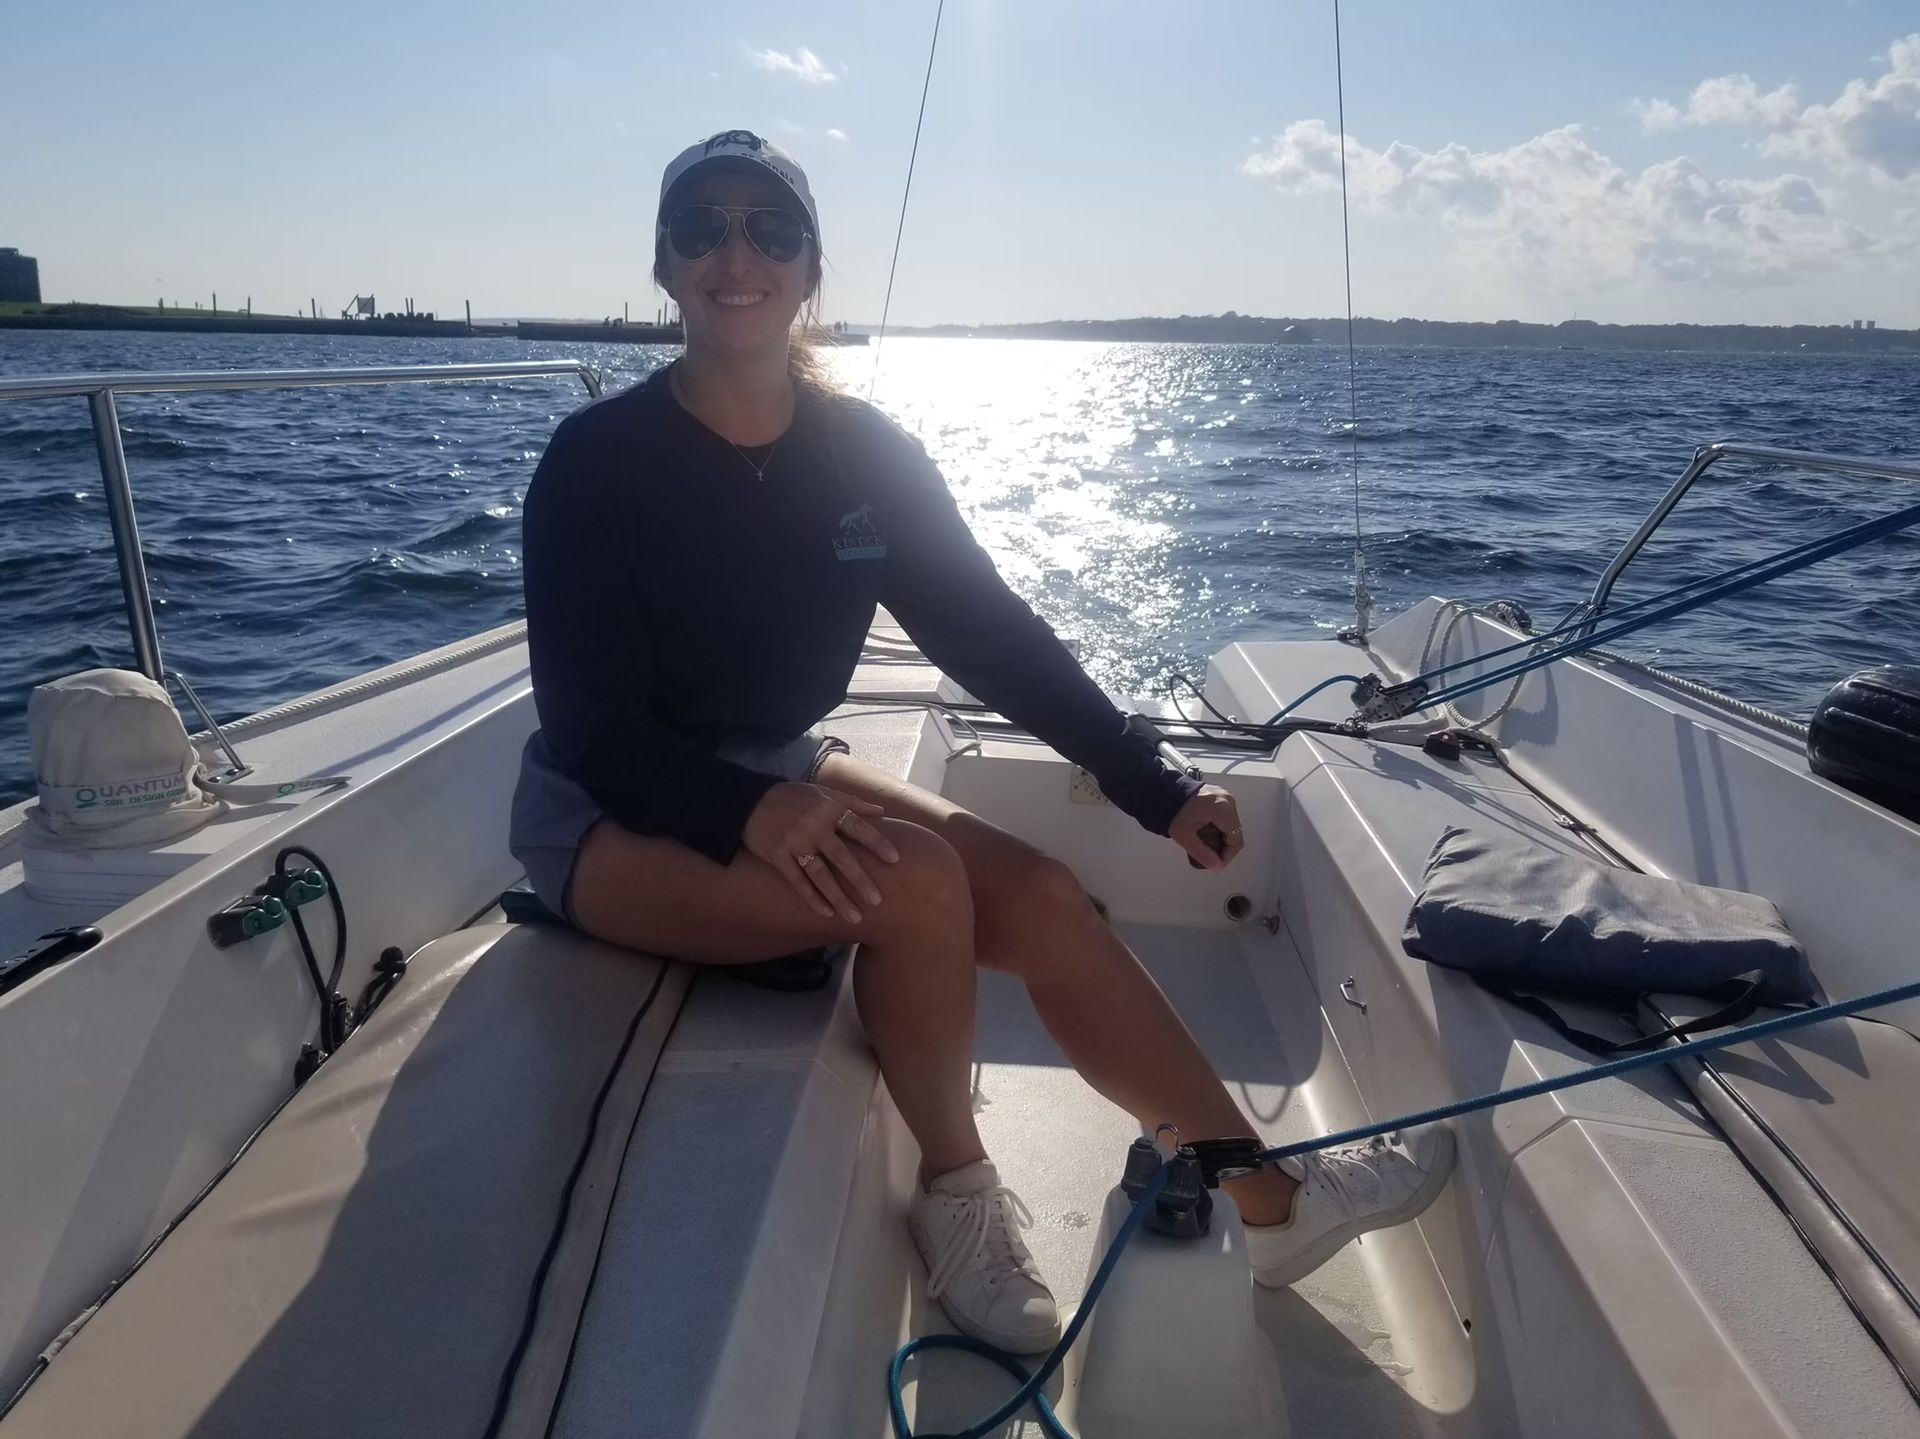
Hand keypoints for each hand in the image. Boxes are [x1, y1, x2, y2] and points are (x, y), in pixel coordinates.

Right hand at [743, 782, 898, 922]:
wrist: (749, 801)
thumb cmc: (792, 797)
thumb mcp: (822, 793)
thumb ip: (852, 803)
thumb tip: (882, 812)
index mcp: (828, 810)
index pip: (858, 828)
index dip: (877, 843)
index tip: (895, 860)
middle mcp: (813, 827)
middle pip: (842, 858)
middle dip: (860, 880)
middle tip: (878, 900)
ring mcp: (795, 843)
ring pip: (820, 875)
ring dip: (838, 897)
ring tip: (854, 917)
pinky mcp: (778, 857)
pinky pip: (798, 882)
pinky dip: (812, 898)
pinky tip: (827, 913)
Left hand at [1169, 785, 1244, 871]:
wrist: (1165, 793)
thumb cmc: (1173, 811)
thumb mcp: (1185, 837)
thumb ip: (1202, 854)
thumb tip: (1218, 867)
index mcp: (1222, 809)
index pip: (1236, 840)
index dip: (1227, 856)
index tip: (1217, 865)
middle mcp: (1228, 801)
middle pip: (1235, 833)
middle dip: (1224, 848)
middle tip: (1210, 857)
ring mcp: (1226, 797)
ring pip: (1232, 826)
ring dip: (1222, 839)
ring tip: (1207, 846)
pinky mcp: (1221, 797)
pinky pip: (1227, 817)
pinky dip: (1220, 828)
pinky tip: (1207, 834)